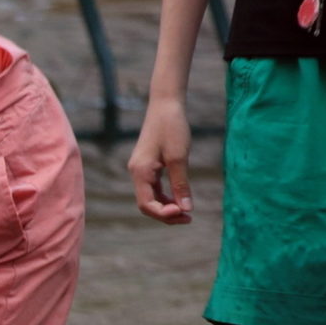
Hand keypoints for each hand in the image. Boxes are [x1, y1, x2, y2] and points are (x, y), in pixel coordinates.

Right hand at [127, 96, 194, 224]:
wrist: (165, 105)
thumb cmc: (172, 128)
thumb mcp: (179, 158)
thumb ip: (181, 185)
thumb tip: (186, 209)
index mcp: (141, 172)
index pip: (147, 204)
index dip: (164, 214)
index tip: (184, 214)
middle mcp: (137, 173)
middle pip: (147, 204)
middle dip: (166, 214)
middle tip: (189, 219)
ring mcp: (140, 170)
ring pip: (151, 197)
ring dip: (167, 207)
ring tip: (187, 212)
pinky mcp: (147, 166)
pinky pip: (154, 188)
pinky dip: (166, 196)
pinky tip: (180, 198)